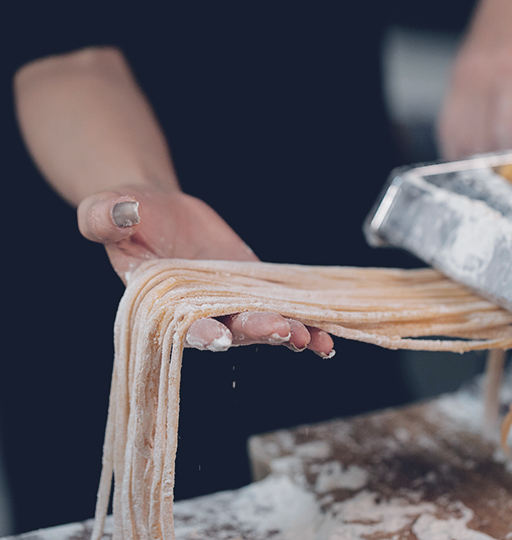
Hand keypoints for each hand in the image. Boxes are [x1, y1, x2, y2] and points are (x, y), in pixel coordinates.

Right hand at [78, 185, 334, 356]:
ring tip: (314, 339)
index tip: (221, 338)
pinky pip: (280, 306)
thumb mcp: (108, 210)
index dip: (202, 333)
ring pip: (261, 325)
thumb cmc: (126, 214)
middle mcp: (199, 309)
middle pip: (231, 328)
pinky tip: (327, 334)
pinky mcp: (253, 288)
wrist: (156, 211)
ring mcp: (229, 301)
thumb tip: (115, 213)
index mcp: (160, 303)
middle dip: (257, 331)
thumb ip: (105, 217)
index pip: (181, 326)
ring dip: (288, 333)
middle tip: (283, 330)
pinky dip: (303, 321)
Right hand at [437, 0, 511, 158]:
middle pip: (478, 141)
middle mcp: (482, 76)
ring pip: (456, 138)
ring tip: (493, 160)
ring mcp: (462, 79)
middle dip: (495, 163)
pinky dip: (457, 145)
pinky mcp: (452, 81)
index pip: (505, 132)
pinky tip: (474, 149)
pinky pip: (446, 126)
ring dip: (474, 157)